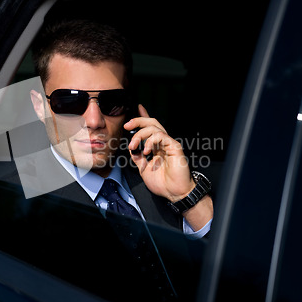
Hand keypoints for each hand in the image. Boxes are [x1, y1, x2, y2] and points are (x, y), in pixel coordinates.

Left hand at [124, 105, 212, 229]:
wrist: (174, 193)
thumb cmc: (163, 183)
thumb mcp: (143, 169)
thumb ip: (137, 157)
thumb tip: (131, 148)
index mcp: (157, 147)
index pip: (149, 128)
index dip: (143, 117)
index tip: (137, 108)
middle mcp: (163, 143)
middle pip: (152, 123)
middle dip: (138, 121)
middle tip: (127, 126)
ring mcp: (169, 144)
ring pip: (154, 128)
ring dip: (140, 135)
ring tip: (133, 146)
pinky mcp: (174, 146)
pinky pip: (161, 136)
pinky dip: (150, 141)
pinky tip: (146, 151)